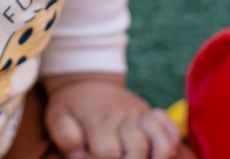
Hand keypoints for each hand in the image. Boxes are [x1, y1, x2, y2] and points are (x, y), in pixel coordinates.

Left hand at [42, 73, 180, 158]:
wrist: (85, 78)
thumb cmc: (71, 104)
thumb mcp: (57, 116)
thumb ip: (65, 136)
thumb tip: (79, 154)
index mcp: (97, 119)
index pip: (108, 153)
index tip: (94, 157)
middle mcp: (121, 116)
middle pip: (137, 148)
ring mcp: (137, 112)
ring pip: (158, 137)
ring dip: (158, 154)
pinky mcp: (149, 111)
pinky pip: (168, 124)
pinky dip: (172, 138)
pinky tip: (168, 150)